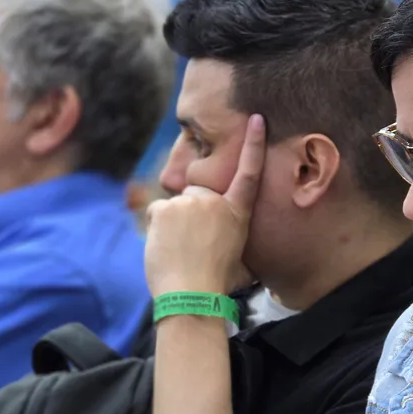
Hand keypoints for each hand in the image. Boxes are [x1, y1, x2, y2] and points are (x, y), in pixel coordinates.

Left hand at [145, 115, 265, 296]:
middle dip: (193, 212)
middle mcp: (214, 201)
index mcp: (237, 213)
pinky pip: (157, 213)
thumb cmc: (217, 284)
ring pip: (176, 206)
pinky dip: (158, 229)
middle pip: (198, 194)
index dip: (253, 145)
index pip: (249, 173)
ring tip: (180, 250)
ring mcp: (189, 202)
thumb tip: (228, 246)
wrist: (193, 294)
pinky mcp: (165, 208)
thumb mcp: (239, 258)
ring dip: (175, 223)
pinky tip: (166, 247)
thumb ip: (233, 238)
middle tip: (192, 243)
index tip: (255, 119)